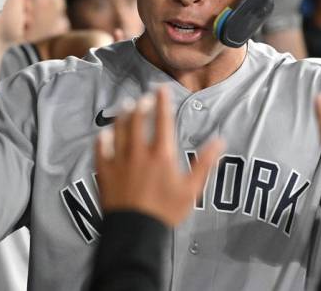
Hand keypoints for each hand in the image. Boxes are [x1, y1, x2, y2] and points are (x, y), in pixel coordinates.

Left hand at [95, 87, 223, 226]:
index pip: (162, 120)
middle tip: (143, 97)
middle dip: (141, 105)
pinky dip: (102, 140)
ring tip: (126, 107)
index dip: (162, 101)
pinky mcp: (105, 173)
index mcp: (161, 154)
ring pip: (119, 131)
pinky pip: (101, 150)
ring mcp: (120, 162)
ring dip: (123, 116)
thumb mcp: (191, 189)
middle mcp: (139, 153)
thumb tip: (220, 141)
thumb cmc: (167, 212)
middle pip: (138, 121)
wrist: (136, 232)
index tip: (161, 89)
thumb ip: (205, 163)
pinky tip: (104, 134)